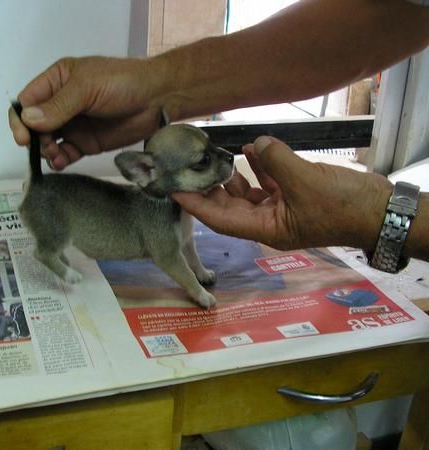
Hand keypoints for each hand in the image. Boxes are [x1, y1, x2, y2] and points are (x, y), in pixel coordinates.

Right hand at [9, 56, 167, 169]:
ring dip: (46, 152)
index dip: (20, 120)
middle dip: (34, 139)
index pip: (26, 101)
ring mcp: (72, 125)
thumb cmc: (122, 83)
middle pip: (34, 125)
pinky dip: (59, 160)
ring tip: (56, 156)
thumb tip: (27, 119)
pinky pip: (64, 154)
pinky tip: (62, 162)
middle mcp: (60, 103)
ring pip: (47, 142)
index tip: (24, 137)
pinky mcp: (85, 143)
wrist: (157, 99)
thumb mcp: (87, 88)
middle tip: (45, 148)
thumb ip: (58, 105)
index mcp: (56, 81)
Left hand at [172, 136, 392, 250]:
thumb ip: (275, 160)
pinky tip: (249, 147)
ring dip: (231, 172)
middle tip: (187, 166)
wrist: (381, 210)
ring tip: (215, 153)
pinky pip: (267, 180)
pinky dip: (258, 164)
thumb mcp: (306, 182)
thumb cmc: (344, 206)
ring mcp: (280, 208)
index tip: (172, 189)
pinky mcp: (293, 194)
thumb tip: (255, 144)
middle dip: (208, 186)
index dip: (194, 203)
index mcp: (265, 229)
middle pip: (227, 204)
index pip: (219, 217)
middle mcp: (267, 221)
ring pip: (246, 191)